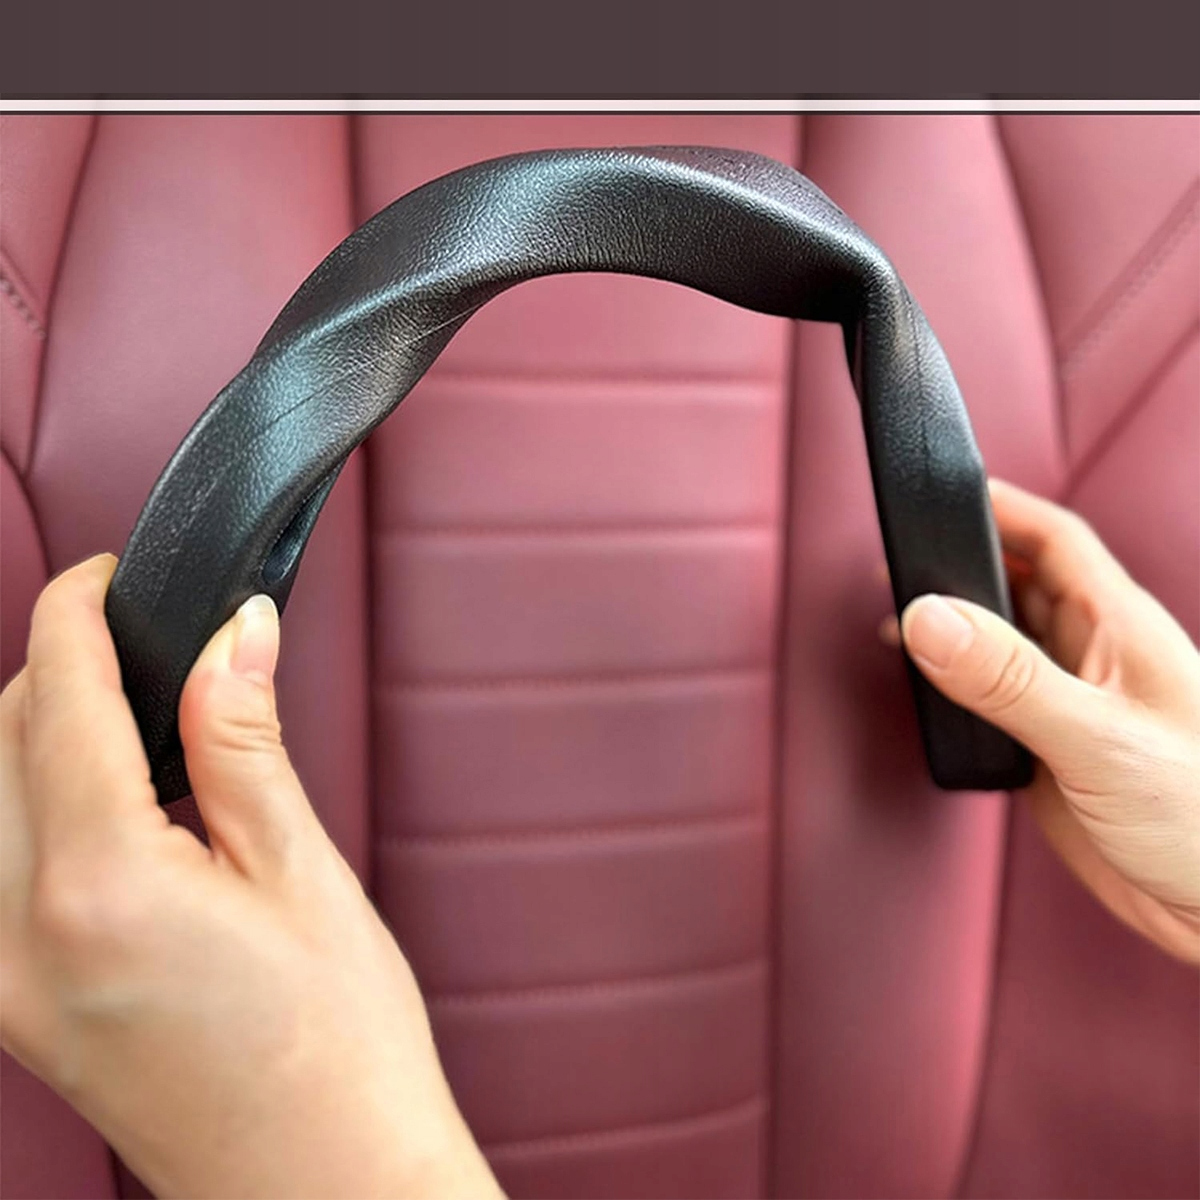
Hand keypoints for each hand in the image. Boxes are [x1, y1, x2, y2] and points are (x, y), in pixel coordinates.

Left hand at [0, 555, 501, 1199]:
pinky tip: (110, 802)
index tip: (109, 576)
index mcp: (99, 889)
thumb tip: (233, 634)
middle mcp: (15, 941)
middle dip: (52, 669)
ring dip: (34, 736)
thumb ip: (243, 740)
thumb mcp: (301, 870)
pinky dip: (31, 806)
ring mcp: (2, 988)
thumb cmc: (338, 1048)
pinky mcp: (16, 1014)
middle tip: (139, 639)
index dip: (79, 616)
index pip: (57, 704)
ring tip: (128, 714)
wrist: (326, 1187)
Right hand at [884, 479, 1199, 963]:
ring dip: (953, 629)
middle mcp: (1092, 656)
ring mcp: (1071, 705)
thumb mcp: (1099, 738)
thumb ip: (1009, 678)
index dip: (999, 505)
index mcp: (1119, 628)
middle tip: (896, 567)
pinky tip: (930, 697)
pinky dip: (955, 690)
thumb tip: (928, 618)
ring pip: (1002, 641)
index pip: (1053, 538)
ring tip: (897, 627)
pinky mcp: (1052, 752)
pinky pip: (993, 701)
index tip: (937, 493)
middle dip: (958, 566)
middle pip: (1018, 582)